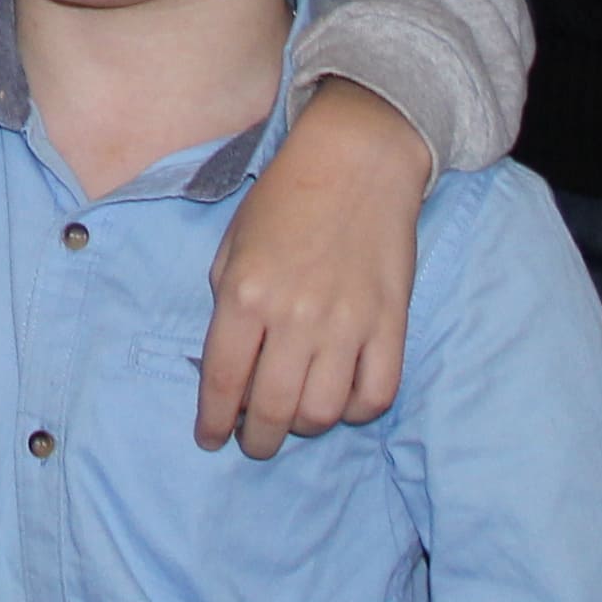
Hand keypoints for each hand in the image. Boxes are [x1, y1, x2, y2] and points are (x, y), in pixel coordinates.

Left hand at [199, 79, 426, 455]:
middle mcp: (294, 316)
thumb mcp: (233, 243)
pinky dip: (357, 410)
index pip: (223, 381)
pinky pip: (377, 394)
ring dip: (304, 426)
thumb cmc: (286, 197)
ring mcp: (346, 323)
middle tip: (255, 442)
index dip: (213, 421)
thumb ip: (226, 302)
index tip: (211, 438)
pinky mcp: (390, 324)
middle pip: (272, 409)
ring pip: (323, 412)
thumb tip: (230, 363)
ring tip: (296, 416)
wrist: (358, 160)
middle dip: (258, 439)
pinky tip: (342, 398)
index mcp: (245, 294)